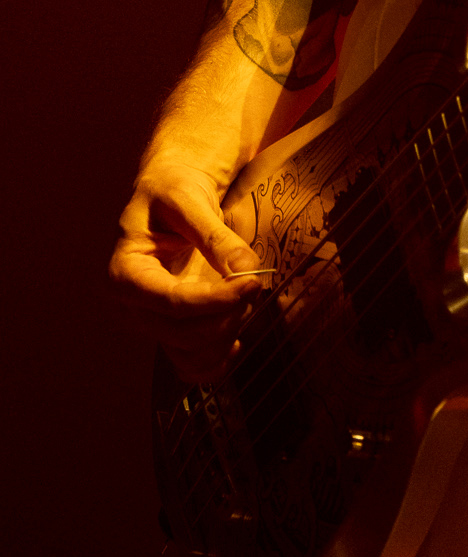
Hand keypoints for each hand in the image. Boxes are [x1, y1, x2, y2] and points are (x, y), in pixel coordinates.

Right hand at [110, 155, 267, 379]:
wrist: (168, 196)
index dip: (216, 299)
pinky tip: (234, 338)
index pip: (173, 302)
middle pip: (184, 333)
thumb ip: (215, 237)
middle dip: (227, 313)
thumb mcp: (188, 201)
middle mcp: (131, 308)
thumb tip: (247, 270)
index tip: (253, 283)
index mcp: (124, 274)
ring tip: (244, 297)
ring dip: (227, 332)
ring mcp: (149, 324)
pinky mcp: (168, 331)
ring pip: (190, 354)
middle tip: (255, 281)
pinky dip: (216, 359)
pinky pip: (191, 364)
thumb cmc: (171, 192)